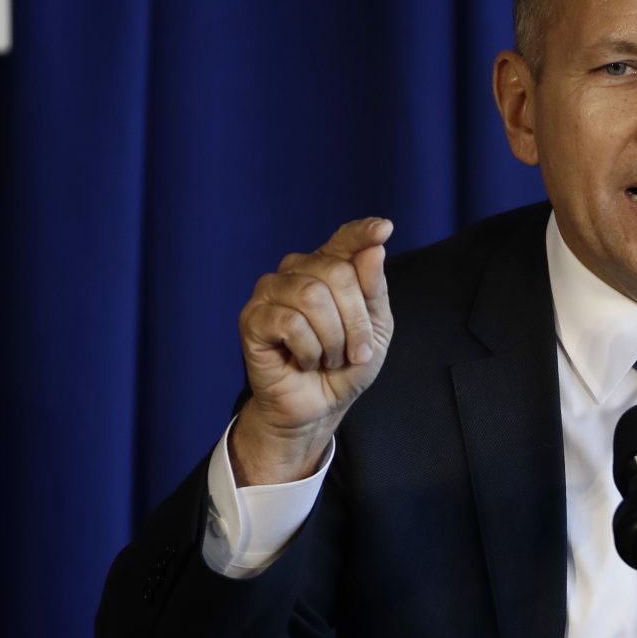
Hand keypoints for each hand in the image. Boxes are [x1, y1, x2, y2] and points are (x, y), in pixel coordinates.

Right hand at [232, 218, 394, 483]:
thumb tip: (373, 249)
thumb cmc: (345, 366)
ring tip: (328, 358)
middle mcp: (296, 272)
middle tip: (353, 352)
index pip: (344, 239)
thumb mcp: (375, 330)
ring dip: (332, 338)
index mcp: (328, 269)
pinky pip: (290, 322)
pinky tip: (304, 361)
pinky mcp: (252, 318)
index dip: (362, 233)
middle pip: (336, 271)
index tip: (385, 229)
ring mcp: (270, 292)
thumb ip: (374, 290)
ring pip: (311, 295)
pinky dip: (308, 350)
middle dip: (355, 320)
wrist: (318, 408)